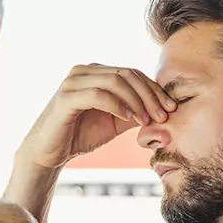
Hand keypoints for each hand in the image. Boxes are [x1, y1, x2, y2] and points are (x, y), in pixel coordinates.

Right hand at [18, 64, 176, 170]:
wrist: (50, 152)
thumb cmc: (81, 135)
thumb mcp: (115, 123)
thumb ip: (136, 112)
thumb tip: (163, 111)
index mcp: (97, 73)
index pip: (132, 73)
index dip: (154, 89)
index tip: (171, 108)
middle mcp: (85, 71)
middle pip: (127, 74)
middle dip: (150, 95)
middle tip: (163, 115)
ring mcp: (74, 81)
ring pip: (115, 81)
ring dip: (136, 101)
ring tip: (146, 120)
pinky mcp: (66, 97)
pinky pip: (98, 94)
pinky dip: (117, 105)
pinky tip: (128, 119)